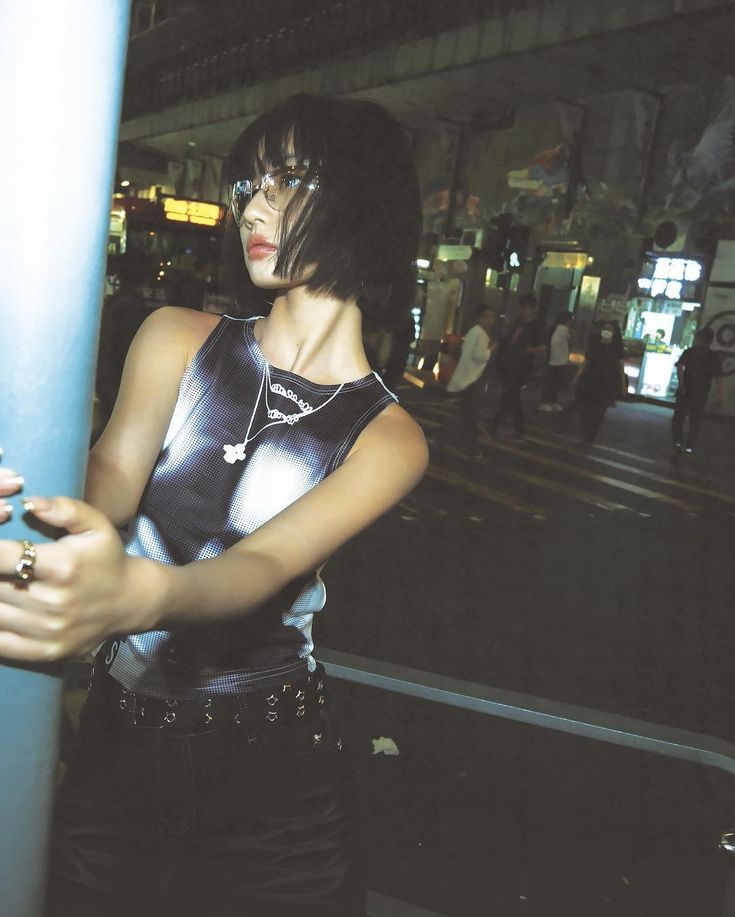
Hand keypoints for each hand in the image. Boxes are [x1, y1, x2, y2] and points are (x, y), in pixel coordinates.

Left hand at [0, 493, 150, 661]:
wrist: (130, 601)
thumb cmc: (106, 559)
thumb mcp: (96, 526)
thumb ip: (66, 509)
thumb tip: (29, 502)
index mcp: (63, 566)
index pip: (3, 556)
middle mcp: (54, 601)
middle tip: (0, 567)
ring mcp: (50, 630)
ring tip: (1, 584)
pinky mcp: (48, 651)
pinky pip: (2, 644)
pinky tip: (1, 609)